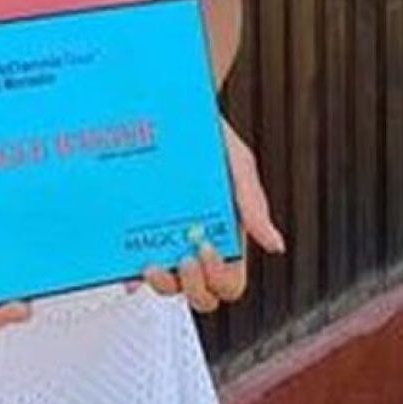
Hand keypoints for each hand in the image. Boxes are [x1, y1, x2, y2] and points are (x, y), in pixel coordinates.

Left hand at [128, 118, 285, 311]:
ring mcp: (168, 239)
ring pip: (170, 285)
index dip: (220, 277)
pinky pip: (134, 265)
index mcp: (228, 235)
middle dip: (193, 286)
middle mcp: (198, 243)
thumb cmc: (212, 138)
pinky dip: (130, 274)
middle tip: (185, 258)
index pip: (230, 281)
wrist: (174, 109)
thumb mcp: (238, 165)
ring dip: (164, 284)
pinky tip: (128, 266)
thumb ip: (253, 204)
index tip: (208, 248)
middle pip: (201, 294)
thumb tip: (275, 245)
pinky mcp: (140, 230)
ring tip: (154, 263)